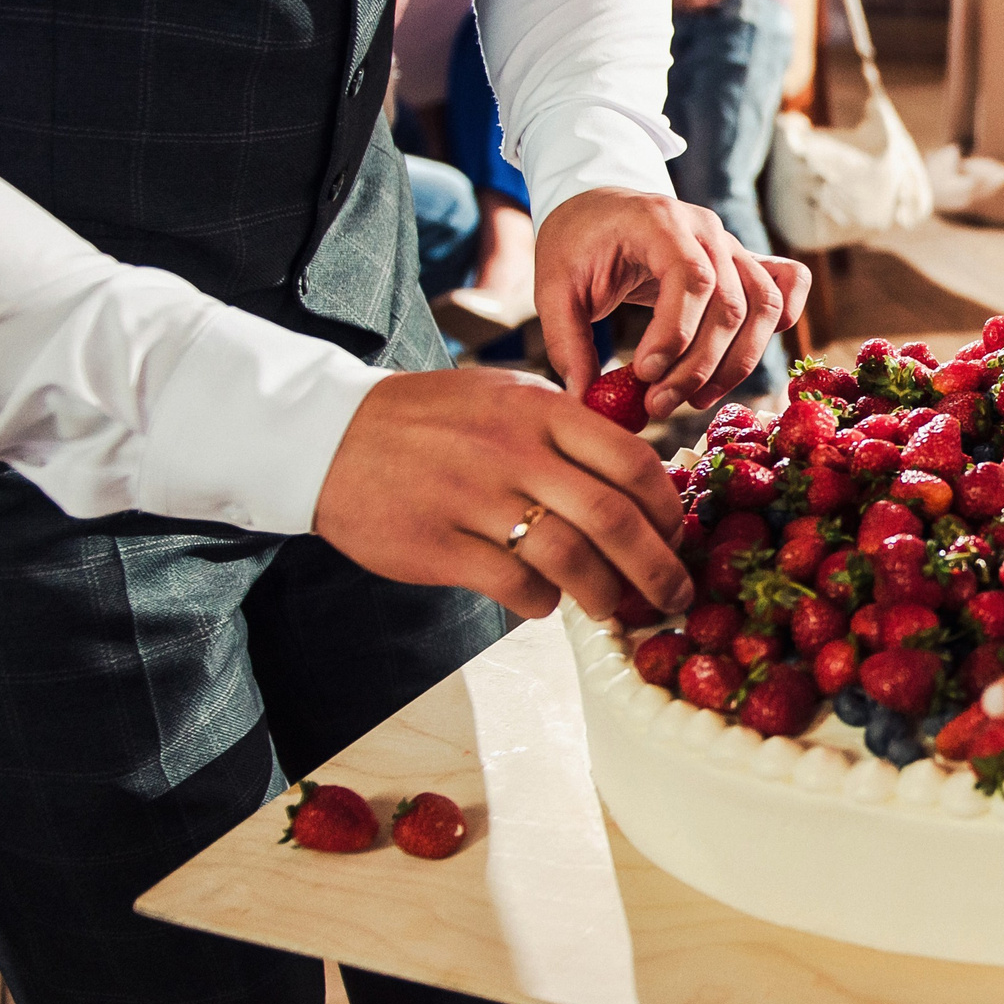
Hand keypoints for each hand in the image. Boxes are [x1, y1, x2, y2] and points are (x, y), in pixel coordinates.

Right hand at [314, 369, 692, 620]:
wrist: (327, 434)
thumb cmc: (431, 419)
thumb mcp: (506, 396)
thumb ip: (569, 428)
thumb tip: (638, 476)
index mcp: (540, 411)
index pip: (633, 461)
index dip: (667, 508)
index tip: (675, 536)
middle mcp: (513, 451)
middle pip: (613, 518)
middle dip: (657, 568)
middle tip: (674, 594)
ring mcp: (474, 499)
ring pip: (571, 560)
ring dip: (603, 594)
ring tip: (610, 607)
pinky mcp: (438, 545)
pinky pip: (515, 586)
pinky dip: (542, 602)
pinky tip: (542, 600)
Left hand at [534, 188, 811, 416]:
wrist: (599, 209)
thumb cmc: (577, 245)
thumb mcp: (554, 286)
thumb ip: (566, 341)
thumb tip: (585, 399)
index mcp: (659, 221)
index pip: (692, 279)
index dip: (675, 334)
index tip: (643, 375)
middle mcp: (707, 229)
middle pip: (730, 304)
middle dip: (698, 366)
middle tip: (657, 405)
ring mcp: (733, 244)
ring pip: (764, 307)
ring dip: (736, 364)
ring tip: (694, 399)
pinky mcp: (745, 262)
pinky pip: (786, 286)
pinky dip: (784, 321)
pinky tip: (744, 357)